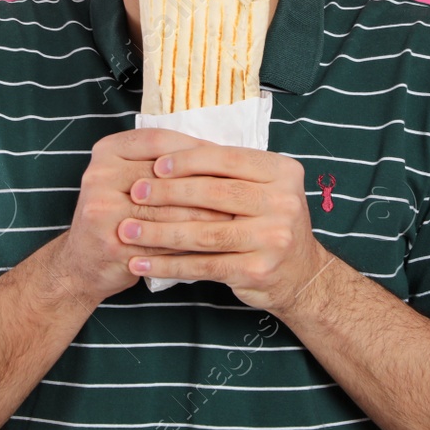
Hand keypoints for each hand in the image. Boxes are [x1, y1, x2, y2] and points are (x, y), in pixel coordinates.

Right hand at [50, 128, 237, 305]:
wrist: (82, 264)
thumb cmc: (118, 216)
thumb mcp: (128, 178)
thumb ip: (162, 163)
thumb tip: (218, 153)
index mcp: (106, 151)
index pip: (159, 140)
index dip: (195, 148)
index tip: (227, 158)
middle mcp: (99, 175)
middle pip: (168, 176)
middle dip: (208, 184)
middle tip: (241, 191)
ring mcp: (104, 210)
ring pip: (171, 210)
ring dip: (208, 216)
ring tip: (236, 219)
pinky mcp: (114, 242)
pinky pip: (165, 241)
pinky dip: (194, 244)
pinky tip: (216, 244)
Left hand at [118, 142, 329, 312]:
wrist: (302, 274)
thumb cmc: (269, 223)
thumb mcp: (262, 189)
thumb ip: (228, 173)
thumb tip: (167, 154)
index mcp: (282, 172)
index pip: (228, 159)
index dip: (189, 160)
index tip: (155, 165)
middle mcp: (283, 203)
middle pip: (214, 193)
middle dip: (169, 193)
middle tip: (135, 193)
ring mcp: (272, 239)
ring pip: (204, 232)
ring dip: (159, 232)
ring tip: (127, 230)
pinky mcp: (257, 270)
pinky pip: (203, 266)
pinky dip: (168, 265)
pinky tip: (142, 263)